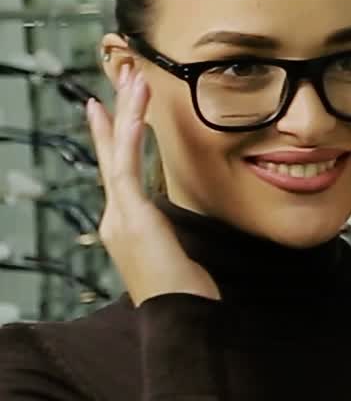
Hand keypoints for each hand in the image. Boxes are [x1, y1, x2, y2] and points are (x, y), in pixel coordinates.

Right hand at [85, 66, 220, 304]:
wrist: (181, 323)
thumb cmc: (188, 298)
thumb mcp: (181, 254)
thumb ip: (174, 233)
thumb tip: (180, 222)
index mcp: (127, 225)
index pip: (118, 171)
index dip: (114, 138)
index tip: (111, 110)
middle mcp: (116, 218)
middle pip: (111, 154)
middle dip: (115, 114)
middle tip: (123, 77)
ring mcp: (119, 217)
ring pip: (116, 152)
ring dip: (125, 112)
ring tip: (133, 79)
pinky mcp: (131, 217)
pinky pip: (126, 166)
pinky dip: (130, 134)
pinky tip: (137, 110)